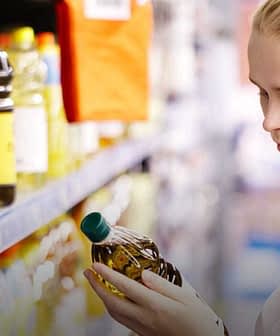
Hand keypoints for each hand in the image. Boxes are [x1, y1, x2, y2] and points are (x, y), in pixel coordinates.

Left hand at [84, 263, 225, 335]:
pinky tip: (112, 298)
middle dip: (96, 286)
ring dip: (101, 297)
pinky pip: (121, 319)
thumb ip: (161, 283)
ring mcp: (142, 327)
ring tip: (96, 283)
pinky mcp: (143, 333)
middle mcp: (144, 317)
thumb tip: (143, 274)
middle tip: (88, 272)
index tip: (95, 265)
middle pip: (112, 302)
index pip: (124, 287)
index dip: (107, 275)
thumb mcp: (184, 295)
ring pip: (114, 313)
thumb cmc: (197, 317)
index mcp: (155, 305)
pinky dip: (112, 306)